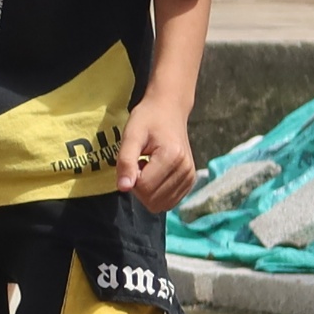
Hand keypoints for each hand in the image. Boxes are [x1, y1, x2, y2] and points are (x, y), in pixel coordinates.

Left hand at [117, 100, 199, 214]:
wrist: (169, 110)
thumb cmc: (147, 120)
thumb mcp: (131, 135)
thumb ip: (126, 162)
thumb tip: (124, 188)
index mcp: (172, 157)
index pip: (144, 188)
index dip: (131, 178)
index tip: (134, 160)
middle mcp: (186, 170)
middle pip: (152, 199)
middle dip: (140, 186)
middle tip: (141, 163)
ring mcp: (190, 177)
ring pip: (160, 204)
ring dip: (149, 189)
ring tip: (149, 166)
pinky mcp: (190, 181)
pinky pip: (168, 202)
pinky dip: (158, 192)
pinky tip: (156, 172)